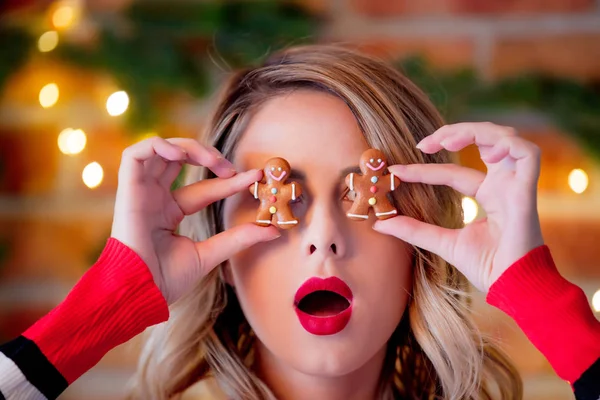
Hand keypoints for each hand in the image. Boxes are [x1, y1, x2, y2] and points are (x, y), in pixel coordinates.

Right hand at [111, 137, 280, 303]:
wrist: (140, 291)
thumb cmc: (166, 280)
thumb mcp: (210, 253)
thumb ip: (238, 238)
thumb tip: (274, 231)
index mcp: (170, 212)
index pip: (204, 188)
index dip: (229, 181)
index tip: (255, 176)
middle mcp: (155, 198)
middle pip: (180, 160)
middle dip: (208, 155)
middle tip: (230, 168)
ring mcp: (141, 192)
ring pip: (161, 150)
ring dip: (189, 146)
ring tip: (212, 160)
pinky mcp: (128, 189)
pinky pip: (135, 154)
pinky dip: (159, 145)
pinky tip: (181, 154)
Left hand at [373, 122, 544, 292]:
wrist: (512, 290)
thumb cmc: (488, 269)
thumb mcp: (441, 243)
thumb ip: (413, 230)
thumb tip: (378, 222)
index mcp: (489, 196)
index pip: (453, 172)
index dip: (424, 169)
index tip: (395, 171)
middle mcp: (504, 186)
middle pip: (485, 142)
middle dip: (455, 132)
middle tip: (423, 143)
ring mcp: (517, 185)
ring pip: (506, 138)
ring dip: (476, 131)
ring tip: (446, 141)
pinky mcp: (527, 191)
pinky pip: (529, 153)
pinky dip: (506, 143)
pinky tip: (483, 151)